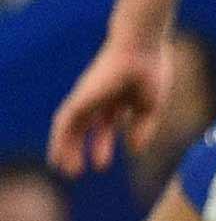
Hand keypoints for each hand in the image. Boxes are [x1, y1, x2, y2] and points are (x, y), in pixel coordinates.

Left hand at [48, 33, 172, 177]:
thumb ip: (143, 129)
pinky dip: (59, 140)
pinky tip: (58, 156)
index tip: (102, 164)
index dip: (102, 144)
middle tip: (78, 172)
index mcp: (120, 97)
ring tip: (67, 171)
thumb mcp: (150, 107)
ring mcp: (88, 96)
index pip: (106, 124)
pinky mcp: (80, 97)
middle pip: (86, 127)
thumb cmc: (152, 70)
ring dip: (67, 149)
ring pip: (71, 126)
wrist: (142, 48)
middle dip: (82, 148)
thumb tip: (134, 151)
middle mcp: (100, 97)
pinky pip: (64, 122)